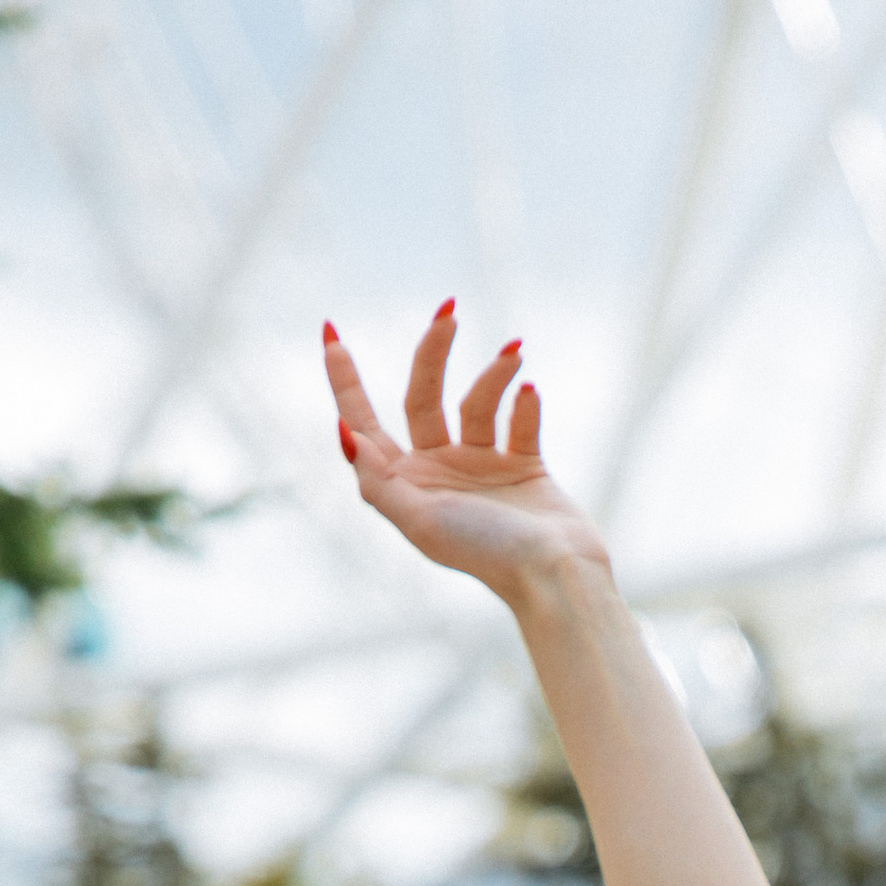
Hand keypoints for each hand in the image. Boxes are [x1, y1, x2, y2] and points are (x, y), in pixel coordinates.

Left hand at [324, 306, 609, 609]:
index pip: (364, 422)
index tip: (331, 334)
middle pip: (423, 396)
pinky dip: (525, 405)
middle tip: (449, 312)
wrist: (554, 574)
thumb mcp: (419, 519)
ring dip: (494, 375)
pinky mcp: (524, 466)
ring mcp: (481, 467)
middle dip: (432, 352)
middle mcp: (439, 470)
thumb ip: (377, 479)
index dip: (344, 381)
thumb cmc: (484, 552)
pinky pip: (520, 421)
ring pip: (477, 402)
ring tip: (514, 353)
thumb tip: (342, 432)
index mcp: (406, 484)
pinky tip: (530, 393)